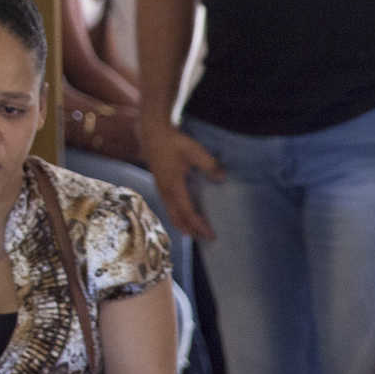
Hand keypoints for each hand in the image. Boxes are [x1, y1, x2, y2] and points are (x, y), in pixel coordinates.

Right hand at [141, 121, 223, 239]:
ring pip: (170, 214)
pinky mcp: (160, 186)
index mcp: (173, 185)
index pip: (187, 212)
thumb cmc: (173, 142)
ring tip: (195, 233)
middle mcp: (165, 191)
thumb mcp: (194, 150)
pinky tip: (183, 217)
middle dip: (191, 230)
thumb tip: (222, 177)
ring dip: (183, 225)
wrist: (152, 134)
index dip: (198, 225)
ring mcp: (160, 189)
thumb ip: (209, 164)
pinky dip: (177, 217)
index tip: (211, 234)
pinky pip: (168, 207)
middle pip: (177, 218)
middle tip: (206, 239)